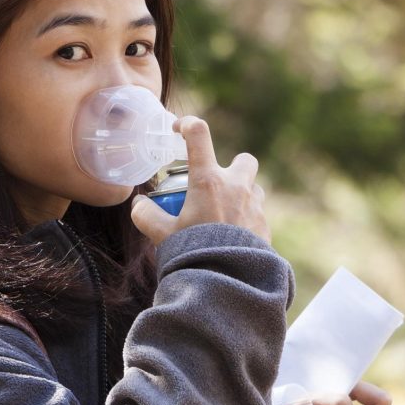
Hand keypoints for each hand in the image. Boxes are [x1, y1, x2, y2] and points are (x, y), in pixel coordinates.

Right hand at [130, 115, 268, 245]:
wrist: (228, 280)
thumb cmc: (194, 253)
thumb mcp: (162, 235)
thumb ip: (146, 216)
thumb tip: (139, 205)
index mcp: (208, 181)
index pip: (198, 134)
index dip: (186, 124)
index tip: (178, 130)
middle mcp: (236, 187)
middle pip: (244, 160)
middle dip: (233, 167)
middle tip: (216, 185)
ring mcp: (255, 205)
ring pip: (254, 188)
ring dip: (241, 196)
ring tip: (223, 217)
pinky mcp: (265, 225)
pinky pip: (257, 215)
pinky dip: (246, 221)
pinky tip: (232, 239)